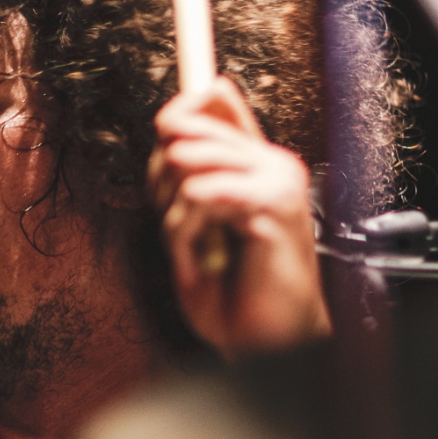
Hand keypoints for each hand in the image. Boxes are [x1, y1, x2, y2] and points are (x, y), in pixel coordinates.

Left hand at [148, 77, 330, 354]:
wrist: (268, 340)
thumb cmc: (237, 290)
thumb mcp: (197, 226)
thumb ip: (188, 176)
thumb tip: (177, 129)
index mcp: (255, 162)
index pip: (212, 98)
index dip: (174, 120)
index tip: (167, 161)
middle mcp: (271, 162)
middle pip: (184, 129)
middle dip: (161, 182)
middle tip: (177, 225)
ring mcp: (277, 179)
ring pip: (184, 162)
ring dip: (175, 217)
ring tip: (195, 249)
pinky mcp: (274, 203)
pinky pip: (202, 194)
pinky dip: (188, 234)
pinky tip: (203, 259)